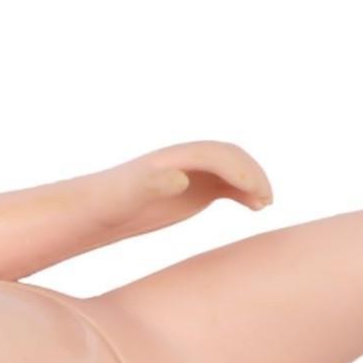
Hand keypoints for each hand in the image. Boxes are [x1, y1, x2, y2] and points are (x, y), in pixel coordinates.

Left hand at [94, 142, 273, 240]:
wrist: (97, 208)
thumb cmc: (111, 202)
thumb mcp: (127, 195)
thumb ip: (151, 183)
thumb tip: (180, 178)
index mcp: (175, 159)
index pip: (217, 155)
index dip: (240, 171)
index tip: (256, 194)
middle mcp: (187, 161)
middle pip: (230, 157)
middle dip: (251, 174)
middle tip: (265, 201)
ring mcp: (192, 174)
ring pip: (233, 169)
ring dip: (252, 182)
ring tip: (263, 205)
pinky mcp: (195, 189)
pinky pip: (228, 184)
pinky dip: (245, 192)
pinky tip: (255, 208)